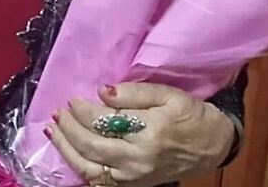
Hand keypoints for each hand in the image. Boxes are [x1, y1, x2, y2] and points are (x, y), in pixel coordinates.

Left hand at [46, 83, 234, 185]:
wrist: (213, 146)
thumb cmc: (191, 115)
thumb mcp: (169, 94)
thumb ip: (134, 92)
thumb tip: (102, 91)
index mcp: (149, 132)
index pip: (104, 121)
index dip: (84, 109)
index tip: (74, 98)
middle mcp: (139, 158)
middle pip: (92, 145)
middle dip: (70, 128)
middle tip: (58, 112)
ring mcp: (134, 176)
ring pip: (90, 168)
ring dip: (67, 149)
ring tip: (54, 131)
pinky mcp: (134, 184)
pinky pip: (100, 180)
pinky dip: (80, 167)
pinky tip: (69, 153)